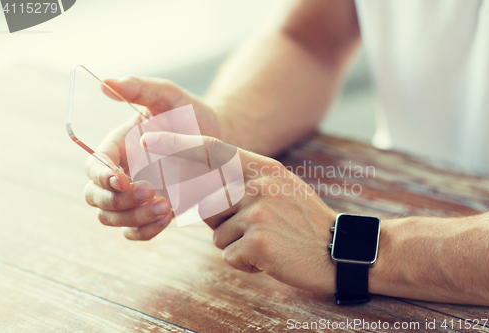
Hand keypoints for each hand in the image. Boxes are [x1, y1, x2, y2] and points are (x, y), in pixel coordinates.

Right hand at [84, 76, 231, 239]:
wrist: (219, 140)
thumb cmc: (191, 115)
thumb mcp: (169, 97)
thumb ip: (140, 89)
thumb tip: (106, 83)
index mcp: (118, 146)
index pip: (94, 165)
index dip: (102, 175)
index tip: (123, 179)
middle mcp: (121, 172)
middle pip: (95, 196)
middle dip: (116, 200)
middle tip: (150, 192)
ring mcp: (134, 196)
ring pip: (111, 218)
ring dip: (132, 217)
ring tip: (166, 206)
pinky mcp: (149, 212)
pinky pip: (133, 231)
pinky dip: (144, 230)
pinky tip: (167, 217)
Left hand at [142, 132, 337, 293]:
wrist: (338, 252)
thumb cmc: (303, 222)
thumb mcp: (280, 189)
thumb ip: (244, 184)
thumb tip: (202, 193)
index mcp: (264, 168)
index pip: (213, 151)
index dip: (178, 144)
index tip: (150, 139)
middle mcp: (258, 184)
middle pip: (206, 201)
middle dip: (221, 222)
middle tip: (256, 228)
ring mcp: (258, 211)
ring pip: (217, 233)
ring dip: (235, 244)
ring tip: (267, 243)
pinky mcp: (256, 240)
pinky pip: (228, 254)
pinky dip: (245, 262)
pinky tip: (270, 257)